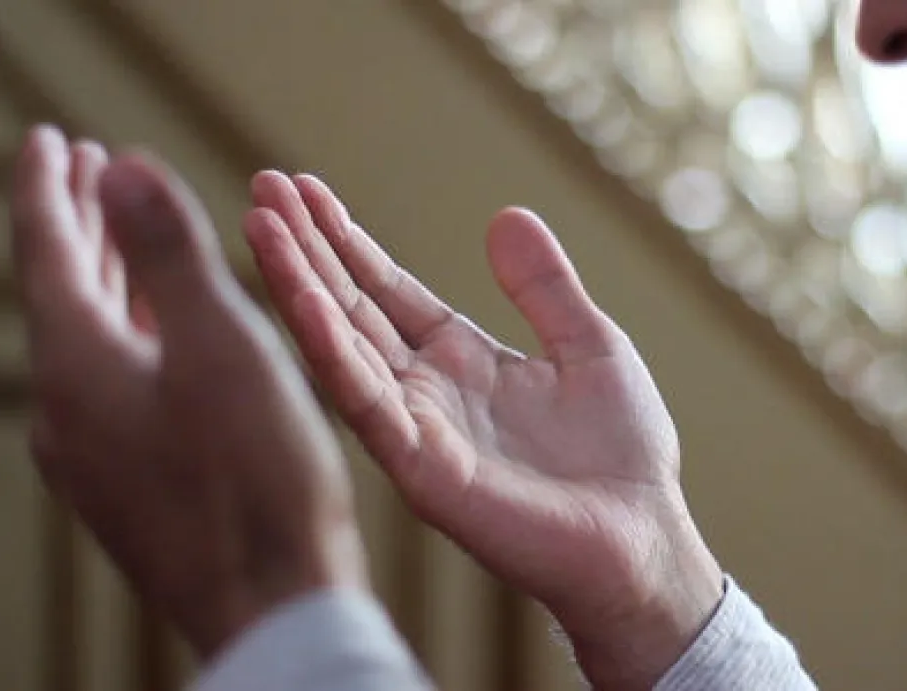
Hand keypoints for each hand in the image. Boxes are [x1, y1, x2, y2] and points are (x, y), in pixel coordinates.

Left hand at [10, 127, 367, 658]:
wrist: (267, 606)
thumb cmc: (256, 480)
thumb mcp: (224, 347)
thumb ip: (170, 255)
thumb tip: (125, 166)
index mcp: (81, 363)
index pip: (46, 249)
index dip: (50, 186)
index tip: (54, 139)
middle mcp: (67, 408)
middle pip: (61, 293)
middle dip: (76, 227)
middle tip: (87, 172)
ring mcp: (91, 453)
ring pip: (87, 342)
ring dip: (103, 281)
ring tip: (121, 241)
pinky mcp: (124, 485)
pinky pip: (110, 386)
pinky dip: (126, 337)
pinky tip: (158, 340)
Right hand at [245, 171, 723, 688]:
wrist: (645, 538)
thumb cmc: (623, 454)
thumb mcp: (589, 344)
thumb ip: (544, 287)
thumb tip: (506, 214)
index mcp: (462, 361)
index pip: (387, 291)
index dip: (347, 241)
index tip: (305, 189)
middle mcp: (426, 393)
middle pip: (351, 309)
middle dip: (305, 250)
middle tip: (262, 186)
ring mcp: (417, 431)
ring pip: (341, 348)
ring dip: (299, 285)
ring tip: (260, 224)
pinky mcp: (423, 470)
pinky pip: (366, 404)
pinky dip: (331, 350)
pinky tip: (302, 299)